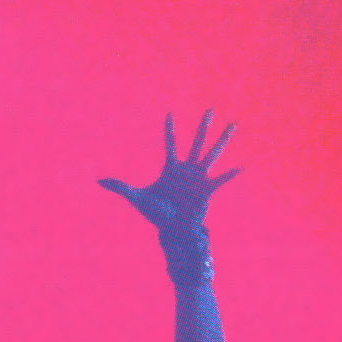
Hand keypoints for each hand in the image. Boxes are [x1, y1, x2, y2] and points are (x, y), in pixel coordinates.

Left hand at [100, 111, 239, 244]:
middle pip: (197, 142)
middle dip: (203, 126)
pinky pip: (220, 180)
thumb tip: (99, 181)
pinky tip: (241, 166)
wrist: (172, 231)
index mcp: (172, 169)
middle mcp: (188, 170)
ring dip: (222, 140)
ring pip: (212, 154)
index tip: (169, 114)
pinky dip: (230, 174)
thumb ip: (120, 187)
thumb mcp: (137, 198)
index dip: (170, 130)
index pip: (171, 144)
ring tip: (233, 125)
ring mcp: (199, 178)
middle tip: (210, 110)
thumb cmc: (157, 215)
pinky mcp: (207, 190)